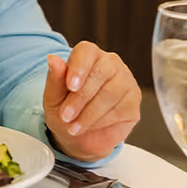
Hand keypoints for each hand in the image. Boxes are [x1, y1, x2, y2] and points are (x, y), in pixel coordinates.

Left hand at [43, 41, 140, 161]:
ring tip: (74, 126)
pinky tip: (89, 126)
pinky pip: (120, 109)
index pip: (86, 51)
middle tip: (66, 116)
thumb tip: (52, 59)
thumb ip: (55, 78)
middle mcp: (109, 63)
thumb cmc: (65, 108)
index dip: (79, 68)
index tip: (70, 86)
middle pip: (100, 73)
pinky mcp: (134, 101)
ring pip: (111, 93)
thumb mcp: (53, 96)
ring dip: (89, 113)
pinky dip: (101, 121)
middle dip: (80, 98)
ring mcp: (125, 80)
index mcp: (88, 54)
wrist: (79, 135)